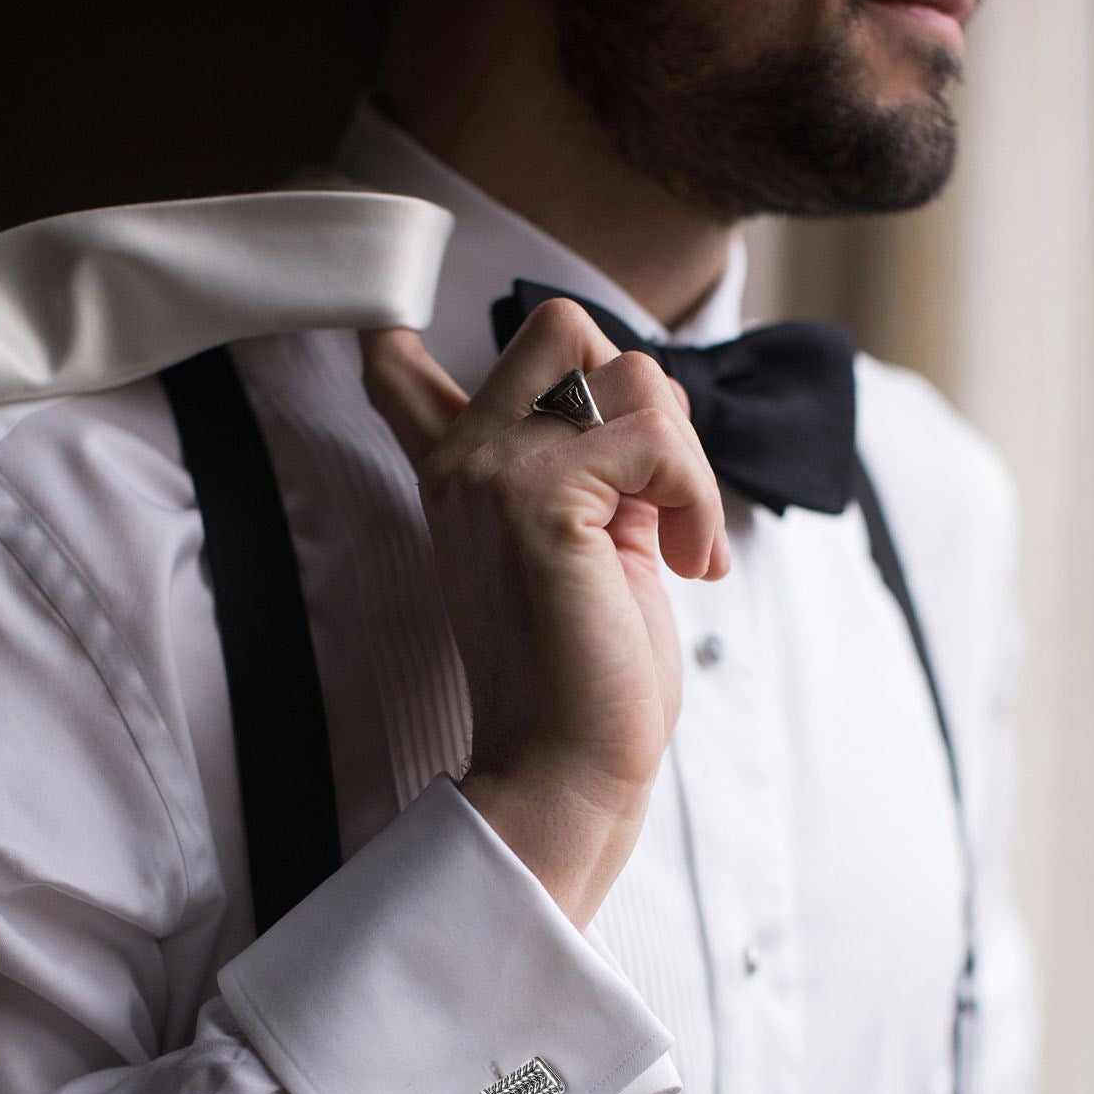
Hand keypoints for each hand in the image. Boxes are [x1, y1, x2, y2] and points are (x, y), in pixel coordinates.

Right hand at [361, 303, 727, 926]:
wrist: (567, 767)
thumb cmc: (587, 671)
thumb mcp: (582, 542)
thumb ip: (586, 463)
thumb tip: (644, 384)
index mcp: (459, 472)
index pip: (397, 361)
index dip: (407, 326)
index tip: (405, 338)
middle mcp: (462, 459)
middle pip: (562, 327)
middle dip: (642, 397)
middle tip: (655, 494)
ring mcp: (492, 473)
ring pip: (627, 371)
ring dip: (685, 458)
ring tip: (676, 541)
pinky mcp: (539, 502)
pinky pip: (657, 438)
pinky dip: (696, 496)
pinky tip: (686, 563)